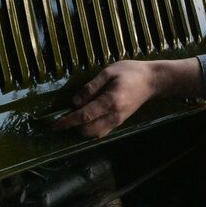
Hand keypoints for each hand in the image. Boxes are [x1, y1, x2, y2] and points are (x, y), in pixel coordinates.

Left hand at [51, 59, 203, 138]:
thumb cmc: (130, 72)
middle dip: (72, 127)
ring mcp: (117, 121)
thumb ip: (90, 87)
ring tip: (72, 118)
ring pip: (94, 134)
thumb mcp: (108, 72)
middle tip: (61, 117)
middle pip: (87, 130)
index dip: (66, 122)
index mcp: (110, 101)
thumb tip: (74, 102)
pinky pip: (101, 132)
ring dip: (81, 130)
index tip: (53, 124)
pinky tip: (84, 120)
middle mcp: (113, 115)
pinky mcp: (119, 122)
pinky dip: (90, 130)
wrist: (152, 81)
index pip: (84, 116)